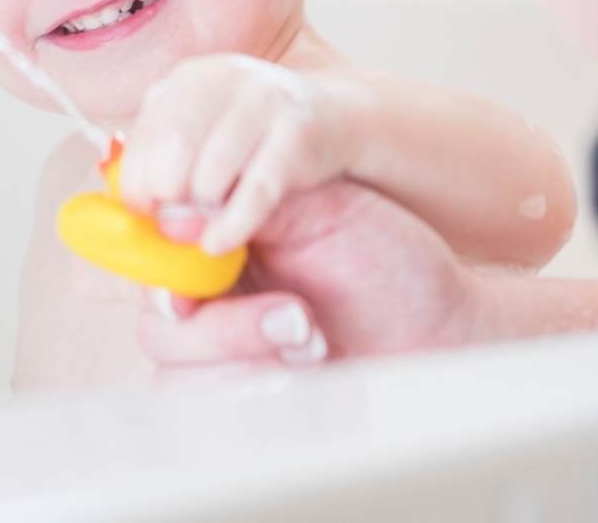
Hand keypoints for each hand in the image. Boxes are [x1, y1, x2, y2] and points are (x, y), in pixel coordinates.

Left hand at [117, 53, 361, 255]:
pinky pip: (253, 194)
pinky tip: (218, 243)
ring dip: (203, 212)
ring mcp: (264, 101)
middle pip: (170, 160)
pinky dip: (230, 226)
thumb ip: (164, 157)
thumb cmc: (257, 135)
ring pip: (207, 180)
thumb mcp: (206, 130)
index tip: (145, 213)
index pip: (142, 141)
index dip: (137, 186)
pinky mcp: (298, 133)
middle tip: (178, 219)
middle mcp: (226, 79)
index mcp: (191, 77)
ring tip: (211, 216)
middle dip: (168, 200)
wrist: (337, 117)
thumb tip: (125, 210)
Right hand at [135, 180, 480, 371]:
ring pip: (175, 362)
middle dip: (224, 322)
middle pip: (158, 314)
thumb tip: (179, 209)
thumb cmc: (393, 262)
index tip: (199, 266)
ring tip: (314, 339)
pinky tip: (308, 370)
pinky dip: (250, 385)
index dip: (160, 258)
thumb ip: (253, 200)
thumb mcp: (328, 210)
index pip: (155, 244)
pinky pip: (203, 398)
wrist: (442, 324)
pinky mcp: (239, 386)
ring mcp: (224, 342)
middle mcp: (214, 288)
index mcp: (226, 230)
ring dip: (244, 354)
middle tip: (296, 316)